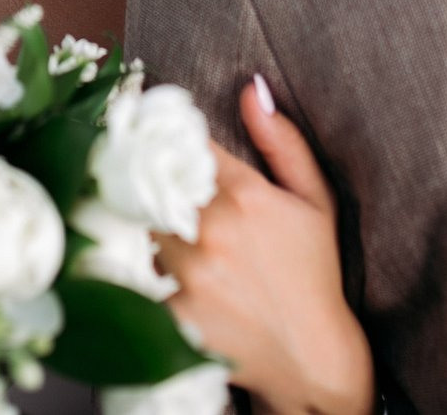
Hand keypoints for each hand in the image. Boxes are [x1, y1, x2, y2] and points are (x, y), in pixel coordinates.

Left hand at [156, 77, 374, 414]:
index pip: (184, 143)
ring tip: (140, 222)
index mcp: (244, 194)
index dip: (165, 134)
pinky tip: (145, 267)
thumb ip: (283, 142)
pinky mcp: (170, 312)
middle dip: (143, 177)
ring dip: (135, 220)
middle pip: (149, 181)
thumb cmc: (312, 273)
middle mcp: (211, 230)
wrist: (309, 358)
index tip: (147, 124)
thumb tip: (252, 88)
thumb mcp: (314, 201)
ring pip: (135, 224)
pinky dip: (135, 266)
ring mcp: (188, 274)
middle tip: (132, 173)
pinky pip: (133, 272)